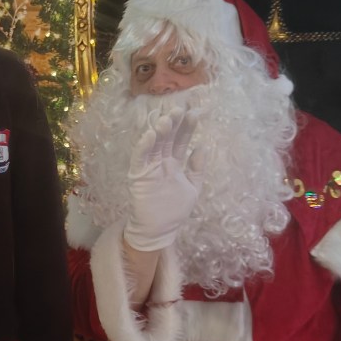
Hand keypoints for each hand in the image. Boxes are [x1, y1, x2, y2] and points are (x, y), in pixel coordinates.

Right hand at [124, 107, 205, 250]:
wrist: (159, 230)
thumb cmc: (174, 210)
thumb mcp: (193, 188)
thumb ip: (197, 169)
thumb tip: (202, 147)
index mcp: (175, 162)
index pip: (181, 140)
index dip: (188, 127)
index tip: (195, 113)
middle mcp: (162, 161)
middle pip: (168, 138)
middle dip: (174, 123)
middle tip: (179, 109)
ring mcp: (149, 167)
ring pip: (154, 144)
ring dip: (160, 131)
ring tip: (167, 119)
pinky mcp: (138, 175)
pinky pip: (140, 158)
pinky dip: (144, 146)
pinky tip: (151, 135)